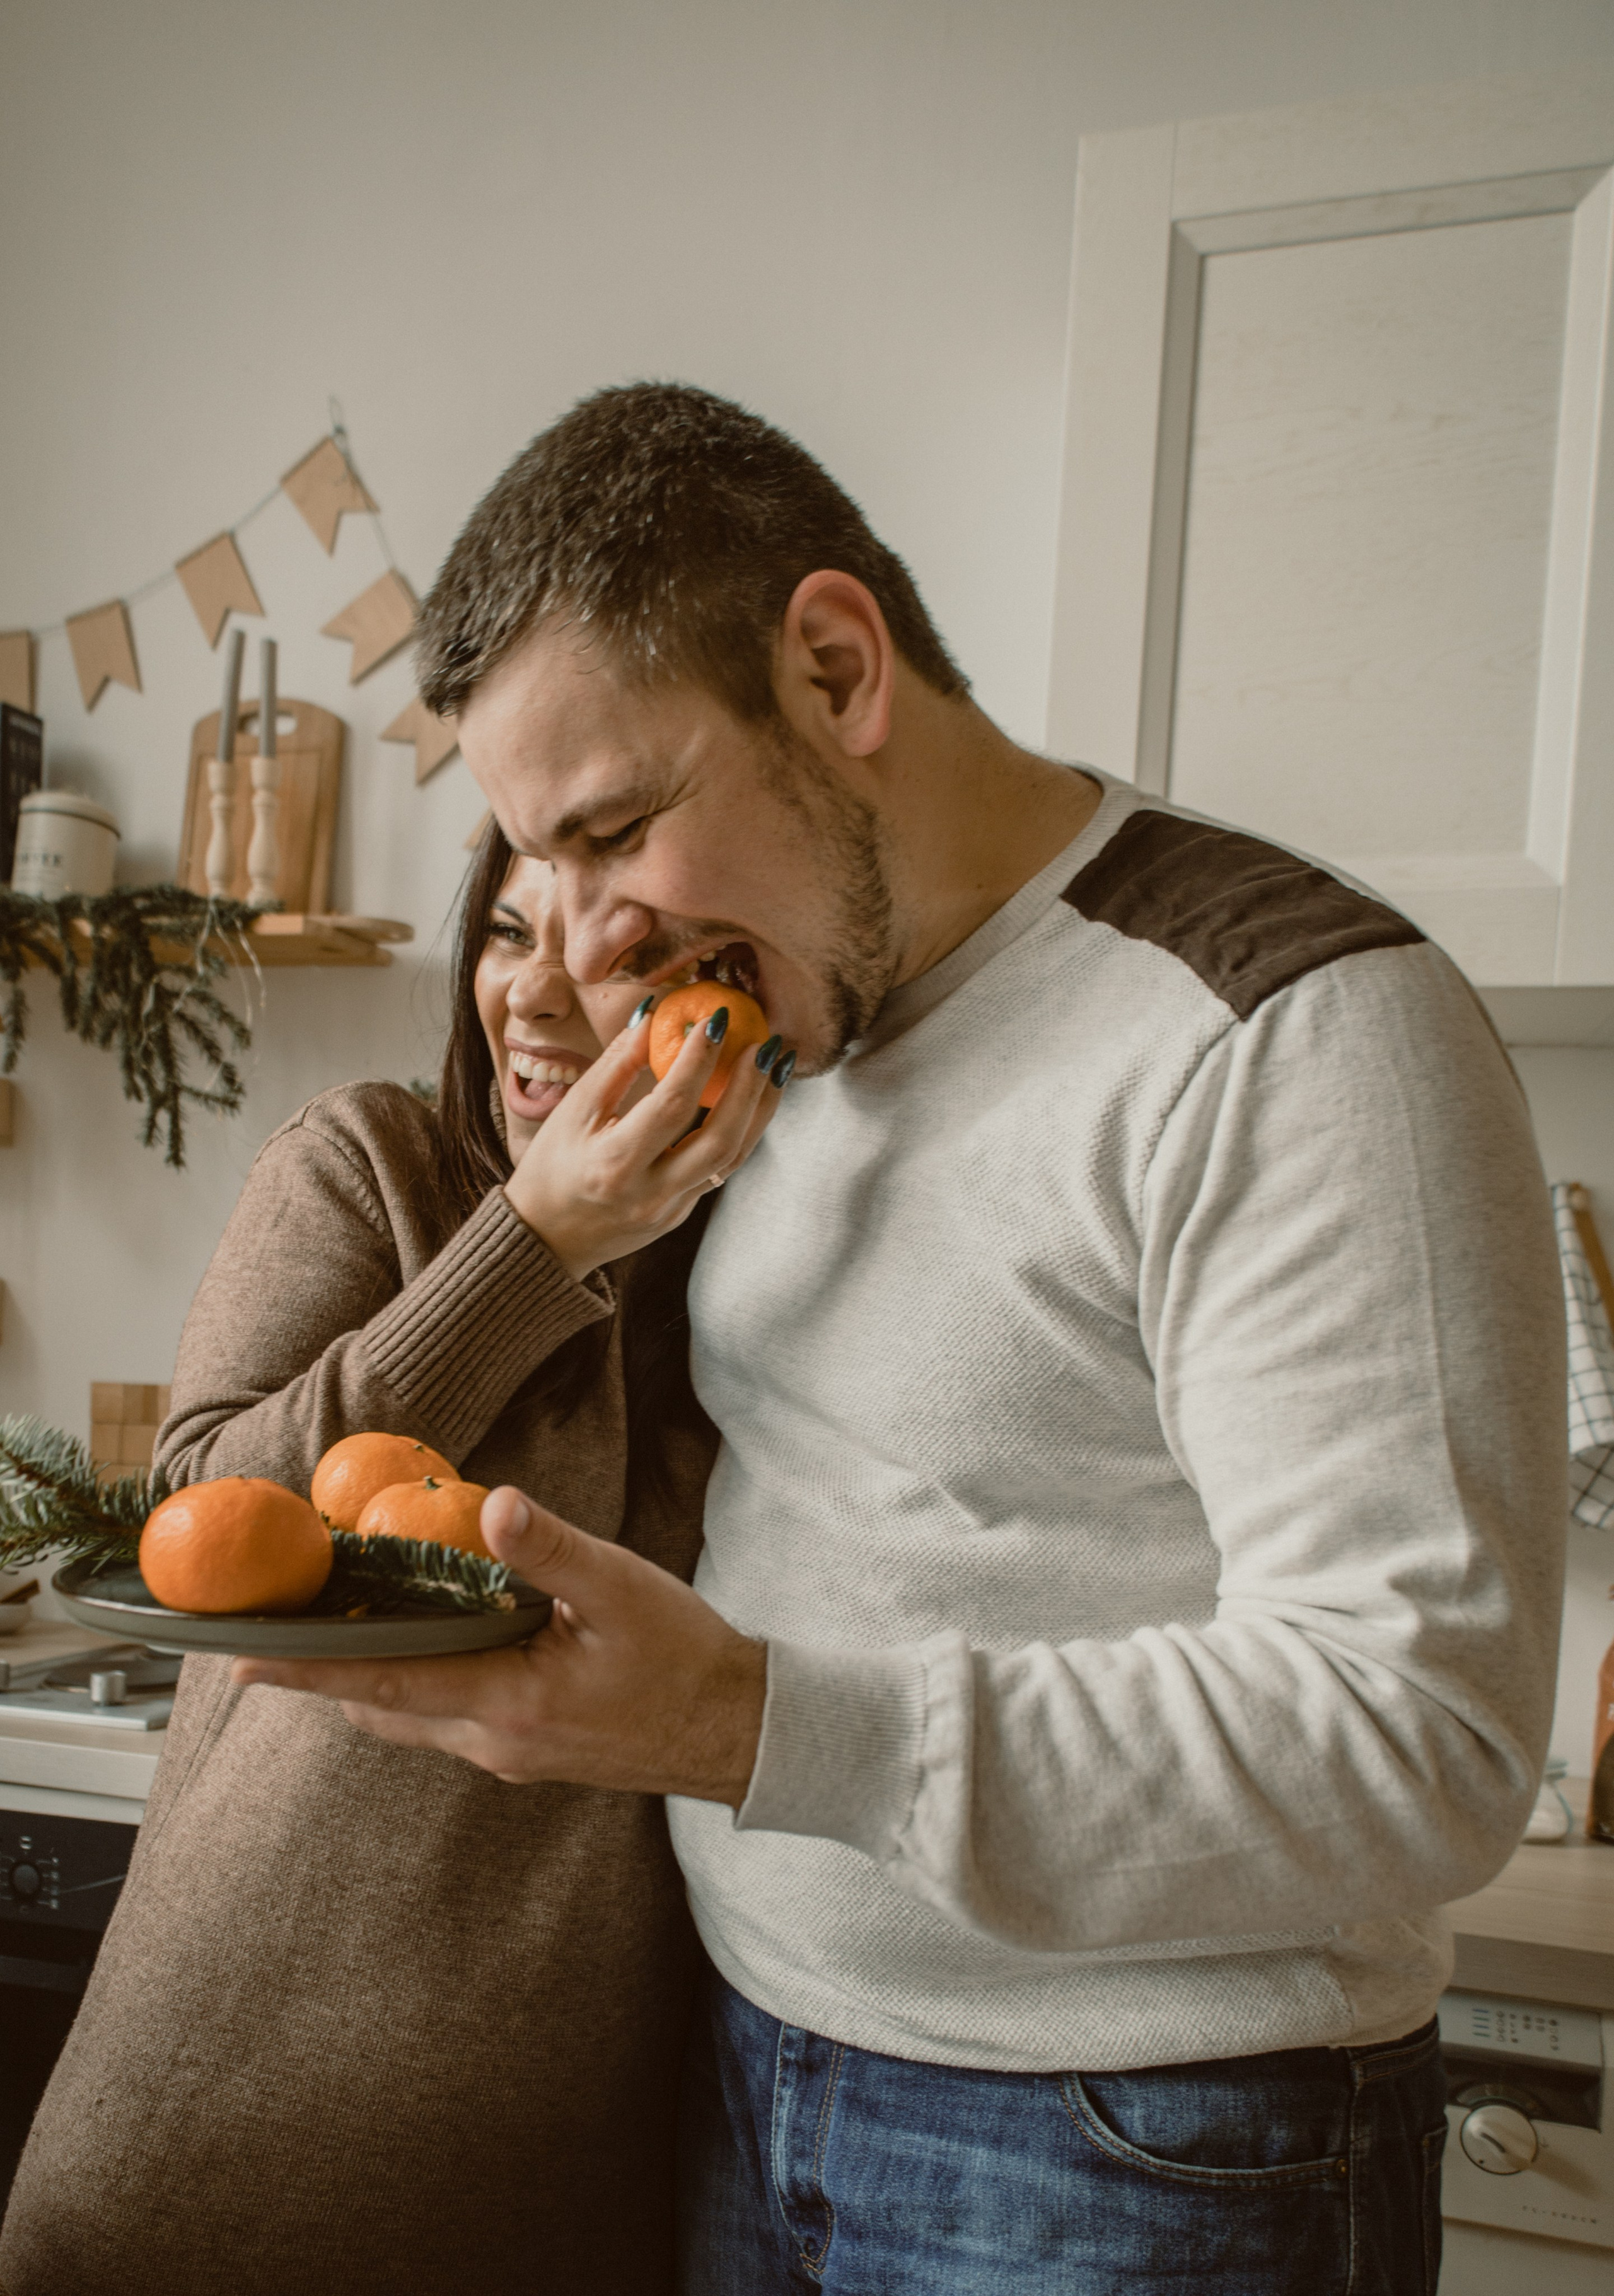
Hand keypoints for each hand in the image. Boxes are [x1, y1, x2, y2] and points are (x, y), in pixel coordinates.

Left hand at [231, 1486, 767, 1801]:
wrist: (740, 1732)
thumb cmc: (686, 1659)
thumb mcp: (624, 1591)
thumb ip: (554, 1549)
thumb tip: (497, 1503)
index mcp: (508, 1703)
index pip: (384, 1682)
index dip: (309, 1669)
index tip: (241, 1662)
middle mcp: (493, 1741)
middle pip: (381, 1707)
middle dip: (320, 1673)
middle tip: (263, 1639)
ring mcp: (508, 1753)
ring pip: (410, 1716)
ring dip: (366, 1678)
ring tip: (326, 1632)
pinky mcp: (526, 1750)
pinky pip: (445, 1717)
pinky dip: (413, 1682)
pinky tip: (420, 1642)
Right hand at [505, 1002, 785, 1278]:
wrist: (547, 1238)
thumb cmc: (552, 1166)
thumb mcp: (573, 1111)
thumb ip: (616, 1064)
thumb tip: (653, 1015)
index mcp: (614, 1164)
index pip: (670, 1105)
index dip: (698, 1060)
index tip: (717, 1020)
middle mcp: (649, 1192)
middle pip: (718, 1141)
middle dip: (749, 1090)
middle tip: (767, 1045)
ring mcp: (670, 1209)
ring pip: (731, 1159)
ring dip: (760, 1110)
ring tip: (775, 1068)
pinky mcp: (681, 1214)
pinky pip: (720, 1170)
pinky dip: (741, 1130)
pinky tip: (753, 1099)